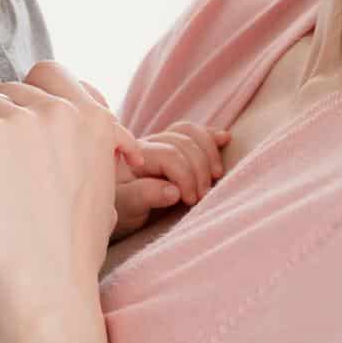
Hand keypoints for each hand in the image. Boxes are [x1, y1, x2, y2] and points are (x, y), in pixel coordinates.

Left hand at [0, 61, 130, 324]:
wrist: (47, 291)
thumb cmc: (72, 251)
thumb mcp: (105, 189)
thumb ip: (94, 148)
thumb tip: (78, 121)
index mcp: (94, 119)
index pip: (50, 73)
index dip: (30, 96)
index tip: (20, 127)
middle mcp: (61, 110)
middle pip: (10, 88)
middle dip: (0, 118)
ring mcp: (20, 121)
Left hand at [112, 122, 230, 239]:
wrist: (116, 209)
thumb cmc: (120, 210)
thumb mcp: (127, 208)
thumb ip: (146, 196)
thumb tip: (174, 191)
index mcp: (136, 157)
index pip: (170, 155)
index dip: (186, 176)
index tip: (191, 200)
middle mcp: (148, 144)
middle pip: (183, 143)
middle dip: (200, 169)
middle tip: (203, 197)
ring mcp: (161, 143)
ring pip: (189, 133)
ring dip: (208, 152)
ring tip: (217, 176)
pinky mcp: (173, 147)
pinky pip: (192, 133)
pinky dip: (209, 136)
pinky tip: (225, 139)